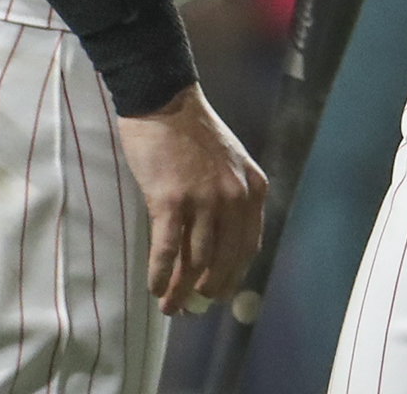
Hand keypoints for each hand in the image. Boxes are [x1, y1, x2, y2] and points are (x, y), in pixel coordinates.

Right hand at [112, 83, 267, 314]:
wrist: (163, 99)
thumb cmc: (191, 132)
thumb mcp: (227, 164)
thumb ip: (230, 201)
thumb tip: (215, 251)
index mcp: (253, 189)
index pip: (249, 247)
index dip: (233, 276)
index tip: (219, 294)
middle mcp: (234, 198)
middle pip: (224, 260)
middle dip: (208, 290)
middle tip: (193, 307)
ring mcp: (204, 200)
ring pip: (195, 262)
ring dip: (180, 290)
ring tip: (169, 306)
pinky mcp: (171, 200)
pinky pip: (167, 250)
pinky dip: (160, 274)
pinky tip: (154, 287)